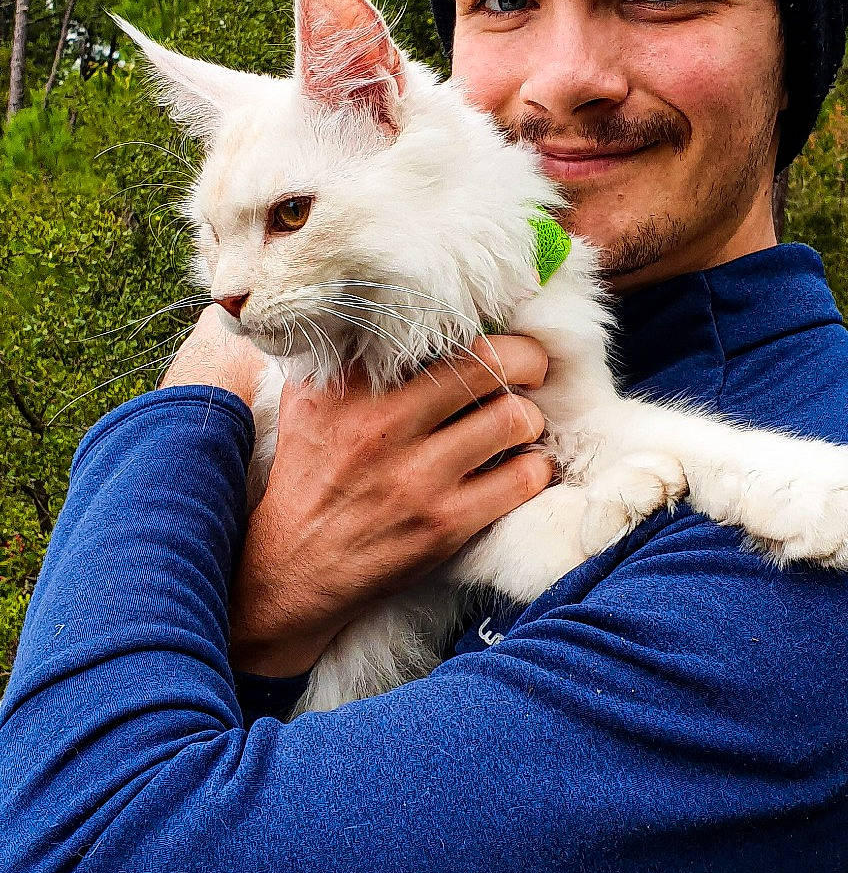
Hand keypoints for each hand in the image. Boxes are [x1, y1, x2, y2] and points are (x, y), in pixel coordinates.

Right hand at [162, 315, 551, 677]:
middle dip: (528, 359)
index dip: (482, 323)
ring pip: (513, 418)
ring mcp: (415, 477)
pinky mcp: (442, 525)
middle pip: (488, 362)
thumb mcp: (306, 401)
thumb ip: (341, 353)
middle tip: (532, 368)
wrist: (290, 570)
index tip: (498, 331)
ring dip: (529, 418)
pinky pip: (520, 479)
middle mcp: (380, 423)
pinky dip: (533, 468)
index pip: (432, 328)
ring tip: (519, 423)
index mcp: (347, 385)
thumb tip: (388, 303)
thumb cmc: (308, 475)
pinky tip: (519, 468)